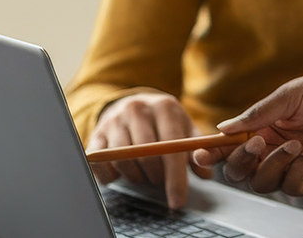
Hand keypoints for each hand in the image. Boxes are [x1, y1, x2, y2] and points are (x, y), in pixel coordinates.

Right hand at [87, 91, 210, 208]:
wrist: (132, 102)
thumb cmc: (163, 120)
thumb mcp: (183, 126)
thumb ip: (195, 149)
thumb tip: (206, 174)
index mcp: (164, 106)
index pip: (171, 145)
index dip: (175, 177)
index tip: (178, 200)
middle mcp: (137, 109)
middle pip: (146, 155)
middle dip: (157, 177)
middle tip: (161, 181)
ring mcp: (114, 121)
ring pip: (124, 161)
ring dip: (137, 177)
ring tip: (145, 174)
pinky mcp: (96, 134)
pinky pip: (101, 164)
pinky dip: (113, 176)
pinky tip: (122, 172)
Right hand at [192, 73, 302, 195]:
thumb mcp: (292, 95)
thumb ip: (258, 113)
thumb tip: (223, 127)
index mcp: (263, 127)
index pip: (229, 145)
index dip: (211, 152)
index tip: (199, 153)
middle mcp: (273, 149)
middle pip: (239, 171)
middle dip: (239, 162)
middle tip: (255, 145)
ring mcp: (292, 165)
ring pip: (261, 183)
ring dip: (273, 164)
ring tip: (296, 144)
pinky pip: (290, 187)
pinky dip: (295, 171)